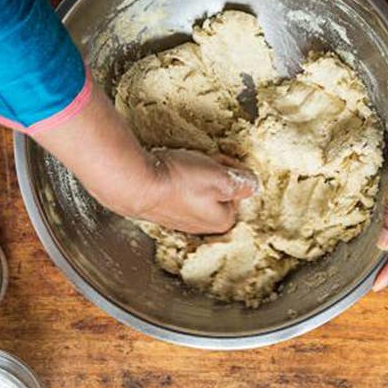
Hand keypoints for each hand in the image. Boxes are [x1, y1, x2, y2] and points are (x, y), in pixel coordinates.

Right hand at [135, 149, 257, 233]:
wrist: (134, 184)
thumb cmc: (178, 182)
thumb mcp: (221, 178)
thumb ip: (242, 183)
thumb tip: (253, 185)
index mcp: (222, 221)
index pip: (237, 189)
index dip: (230, 168)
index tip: (219, 161)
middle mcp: (202, 226)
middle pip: (218, 192)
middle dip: (212, 173)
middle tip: (199, 163)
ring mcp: (180, 220)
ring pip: (198, 192)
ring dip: (194, 176)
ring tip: (182, 166)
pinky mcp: (162, 211)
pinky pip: (178, 193)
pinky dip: (176, 181)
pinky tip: (169, 173)